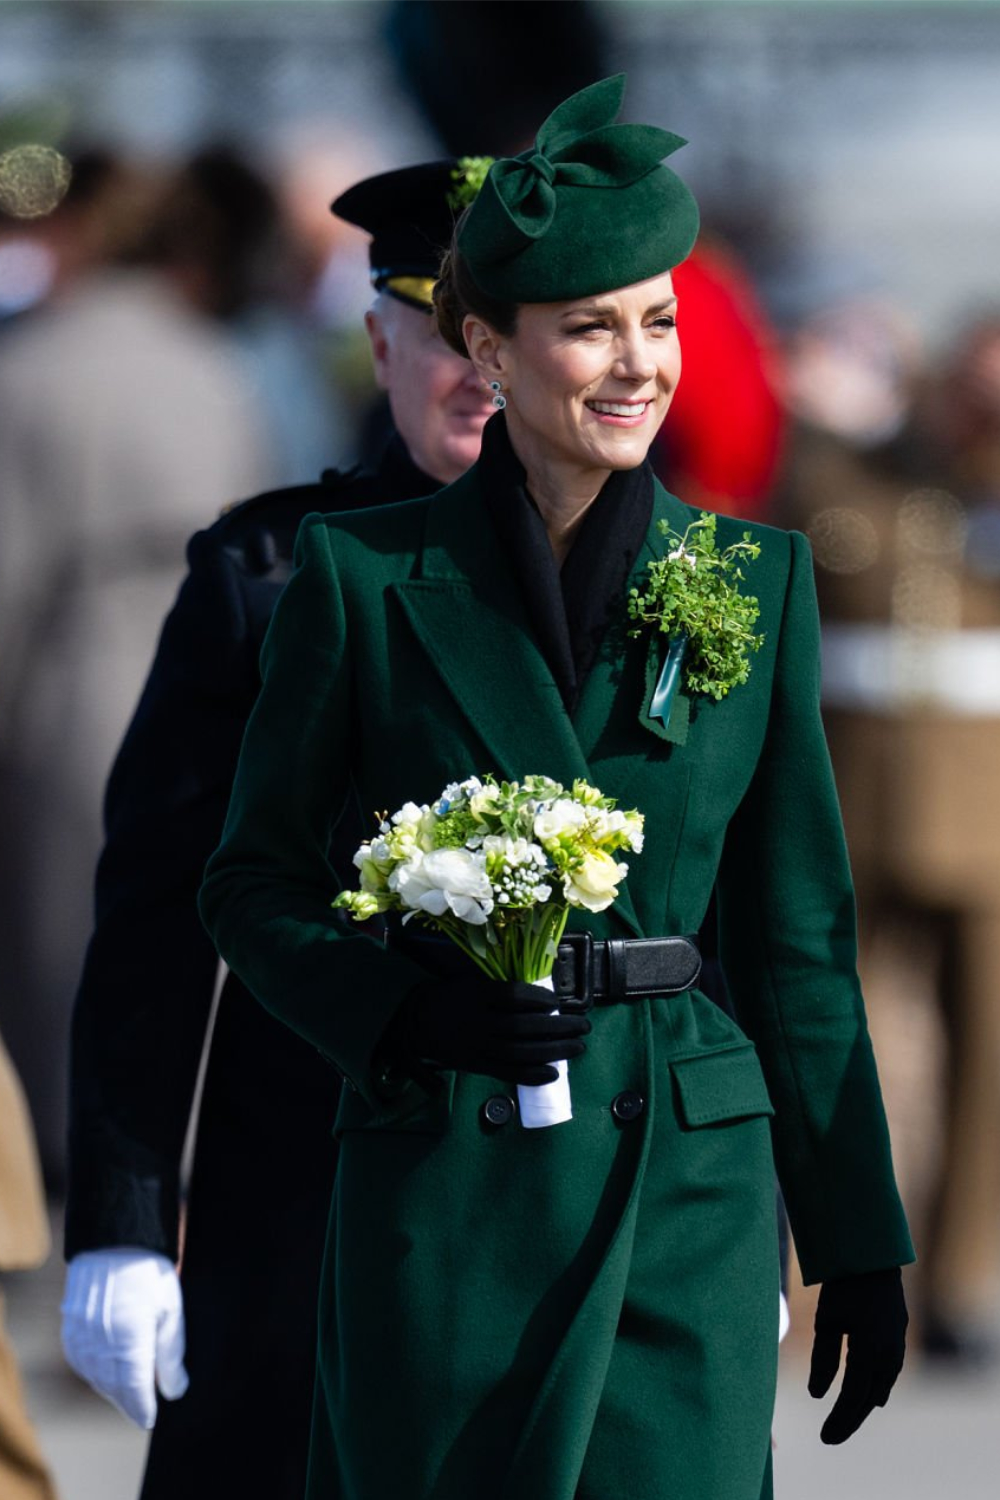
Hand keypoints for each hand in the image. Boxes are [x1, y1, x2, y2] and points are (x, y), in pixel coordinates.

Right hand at [61, 1249, 189, 1428]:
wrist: (113, 1241)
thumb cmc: (148, 1272)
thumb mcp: (171, 1309)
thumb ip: (171, 1353)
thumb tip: (174, 1390)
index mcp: (130, 1341)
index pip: (135, 1391)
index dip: (143, 1409)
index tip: (151, 1420)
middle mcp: (102, 1345)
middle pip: (114, 1388)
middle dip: (129, 1403)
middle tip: (142, 1412)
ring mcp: (82, 1337)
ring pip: (96, 1378)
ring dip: (112, 1390)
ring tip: (128, 1396)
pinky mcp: (71, 1328)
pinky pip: (81, 1362)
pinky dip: (94, 1373)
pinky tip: (106, 1373)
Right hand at [391, 973, 589, 1085]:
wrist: (415, 1022)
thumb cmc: (451, 998)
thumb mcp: (471, 983)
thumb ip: (500, 990)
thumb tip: (541, 999)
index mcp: (475, 995)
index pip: (512, 996)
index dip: (538, 998)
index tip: (557, 1000)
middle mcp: (477, 1022)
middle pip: (523, 1026)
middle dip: (557, 1026)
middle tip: (583, 1025)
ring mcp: (477, 1047)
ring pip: (520, 1051)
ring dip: (553, 1050)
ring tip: (578, 1047)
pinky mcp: (476, 1066)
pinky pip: (507, 1073)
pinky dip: (532, 1075)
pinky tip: (554, 1072)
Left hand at [808, 1266, 907, 1443]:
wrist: (872, 1256)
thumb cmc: (843, 1285)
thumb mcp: (827, 1321)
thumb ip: (823, 1359)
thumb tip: (817, 1395)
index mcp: (868, 1350)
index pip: (852, 1397)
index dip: (839, 1420)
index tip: (824, 1438)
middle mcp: (887, 1353)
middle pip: (868, 1398)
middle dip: (849, 1420)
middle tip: (830, 1438)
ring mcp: (896, 1345)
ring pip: (880, 1388)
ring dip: (863, 1406)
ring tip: (845, 1421)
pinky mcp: (897, 1337)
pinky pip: (888, 1373)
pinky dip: (877, 1389)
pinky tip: (871, 1399)